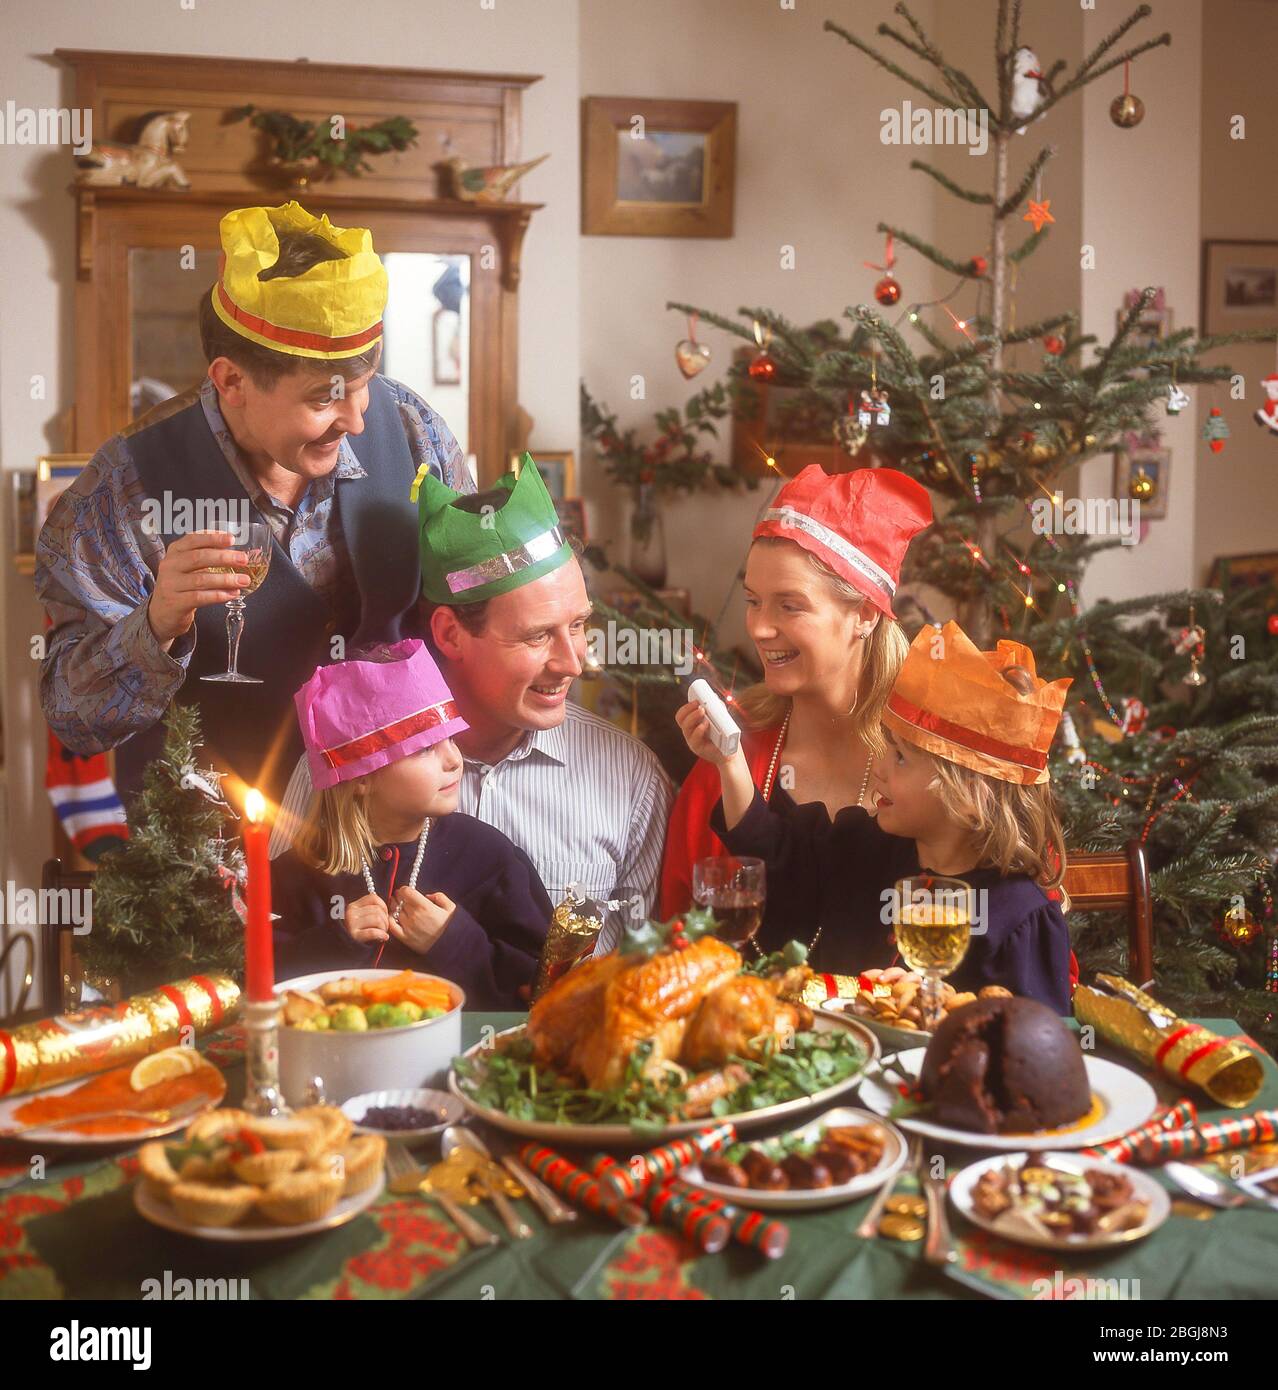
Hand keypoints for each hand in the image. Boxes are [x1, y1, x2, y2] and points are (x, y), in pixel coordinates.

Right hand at [146, 530, 251, 645]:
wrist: (162, 612)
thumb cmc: (181, 585)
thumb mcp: (189, 566)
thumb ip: (208, 557)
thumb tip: (238, 553)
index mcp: (175, 552)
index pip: (193, 539)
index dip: (213, 538)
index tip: (231, 539)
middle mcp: (170, 565)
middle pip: (198, 558)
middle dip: (224, 557)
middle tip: (243, 559)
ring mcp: (171, 584)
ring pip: (201, 579)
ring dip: (226, 579)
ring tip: (243, 580)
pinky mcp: (175, 602)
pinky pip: (199, 597)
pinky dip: (218, 595)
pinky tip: (232, 594)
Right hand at [344, 892, 390, 944]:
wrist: (341, 949)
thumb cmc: (355, 933)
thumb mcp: (358, 918)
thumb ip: (369, 910)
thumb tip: (389, 903)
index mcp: (353, 906)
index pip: (373, 898)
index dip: (384, 906)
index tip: (385, 915)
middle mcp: (350, 913)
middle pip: (377, 910)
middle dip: (386, 919)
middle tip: (385, 928)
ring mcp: (351, 924)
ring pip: (377, 919)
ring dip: (384, 928)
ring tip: (382, 933)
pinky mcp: (353, 936)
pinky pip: (373, 932)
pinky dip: (381, 934)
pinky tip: (384, 937)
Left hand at [388, 886, 455, 954]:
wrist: (449, 947)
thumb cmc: (450, 927)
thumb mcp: (450, 908)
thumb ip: (440, 896)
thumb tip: (427, 895)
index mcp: (425, 906)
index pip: (406, 891)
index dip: (404, 889)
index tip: (406, 891)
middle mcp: (414, 916)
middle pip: (399, 900)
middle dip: (398, 897)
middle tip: (400, 897)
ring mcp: (408, 927)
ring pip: (393, 911)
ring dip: (393, 906)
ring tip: (397, 905)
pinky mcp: (404, 937)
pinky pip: (391, 925)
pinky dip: (390, 918)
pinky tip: (393, 916)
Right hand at [675, 700, 732, 765]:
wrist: (731, 753)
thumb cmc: (725, 737)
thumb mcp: (721, 720)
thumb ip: (717, 709)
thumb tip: (714, 697)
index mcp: (693, 724)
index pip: (682, 714)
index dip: (687, 706)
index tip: (696, 700)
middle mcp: (690, 732)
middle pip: (681, 719)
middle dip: (688, 709)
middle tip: (699, 704)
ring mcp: (692, 741)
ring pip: (685, 727)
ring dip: (693, 716)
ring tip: (703, 711)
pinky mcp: (698, 748)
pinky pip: (694, 738)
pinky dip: (699, 729)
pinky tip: (706, 724)